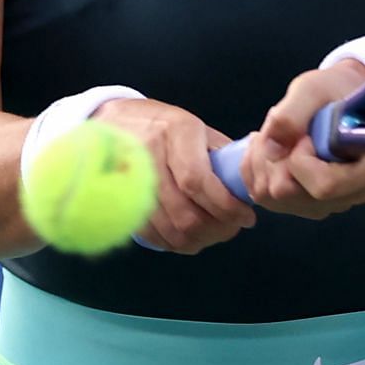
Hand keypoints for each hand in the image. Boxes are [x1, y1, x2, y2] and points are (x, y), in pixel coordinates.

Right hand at [91, 97, 255, 253]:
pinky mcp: (120, 199)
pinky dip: (174, 243)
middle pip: (184, 211)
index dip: (225, 206)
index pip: (198, 181)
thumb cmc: (167, 127)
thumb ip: (222, 156)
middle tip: (232, 228)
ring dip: (198, 240)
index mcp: (178, 131)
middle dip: (215, 229)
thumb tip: (248, 186)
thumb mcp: (197, 129)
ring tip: (214, 234)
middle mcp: (151, 153)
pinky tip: (189, 238)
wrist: (116, 121)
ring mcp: (131, 179)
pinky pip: (150, 233)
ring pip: (169, 228)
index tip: (246, 217)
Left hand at [242, 61, 364, 218]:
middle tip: (281, 128)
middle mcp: (349, 195)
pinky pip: (263, 197)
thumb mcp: (314, 89)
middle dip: (274, 157)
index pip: (324, 186)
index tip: (304, 134)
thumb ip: (293, 114)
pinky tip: (269, 147)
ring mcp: (326, 204)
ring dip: (262, 161)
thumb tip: (271, 150)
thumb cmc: (334, 91)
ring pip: (271, 197)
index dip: (301, 159)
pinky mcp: (302, 205)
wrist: (337, 97)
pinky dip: (256, 169)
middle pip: (290, 193)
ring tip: (276, 134)